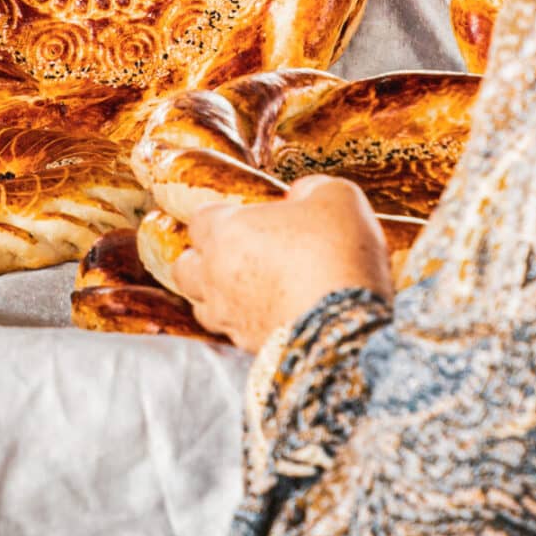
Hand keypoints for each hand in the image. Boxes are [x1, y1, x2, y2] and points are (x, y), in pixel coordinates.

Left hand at [173, 177, 392, 352]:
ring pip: (202, 304)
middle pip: (185, 265)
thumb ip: (311, 188)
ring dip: (216, 293)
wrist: (349, 328)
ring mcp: (229, 316)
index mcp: (227, 233)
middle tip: (235, 251)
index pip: (199, 218)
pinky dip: (242, 322)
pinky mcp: (248, 347)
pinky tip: (268, 314)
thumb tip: (302, 193)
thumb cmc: (338, 255)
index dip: (221, 214)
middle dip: (203, 257)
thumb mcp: (336, 197)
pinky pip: (232, 331)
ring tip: (244, 286)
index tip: (244, 215)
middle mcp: (216, 275)